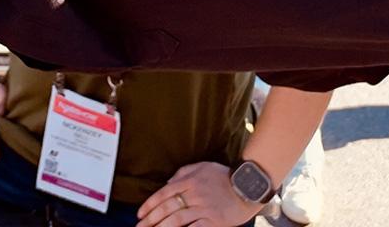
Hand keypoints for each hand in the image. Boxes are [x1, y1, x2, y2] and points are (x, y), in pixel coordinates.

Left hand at [137, 162, 260, 226]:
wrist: (248, 187)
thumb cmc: (225, 177)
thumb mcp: (203, 167)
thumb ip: (183, 173)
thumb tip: (167, 183)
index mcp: (190, 181)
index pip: (164, 194)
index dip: (149, 205)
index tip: (140, 215)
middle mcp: (194, 194)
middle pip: (167, 208)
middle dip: (150, 220)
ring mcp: (204, 208)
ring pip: (177, 220)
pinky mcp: (213, 221)